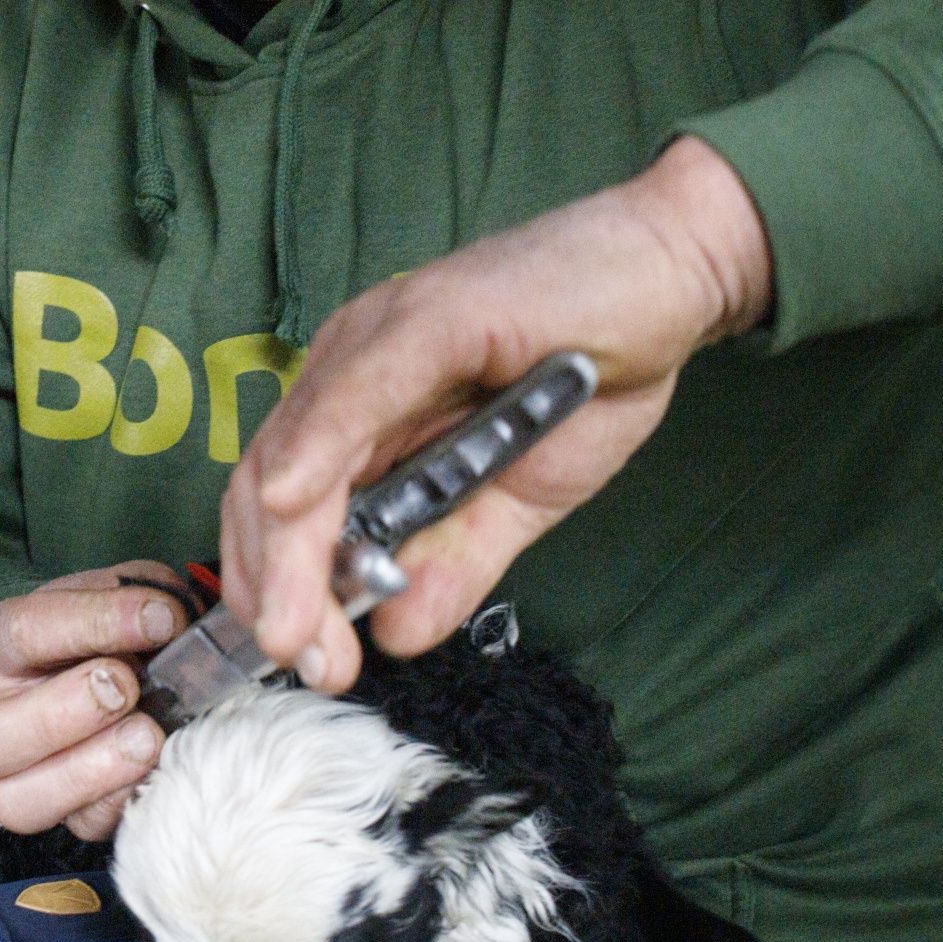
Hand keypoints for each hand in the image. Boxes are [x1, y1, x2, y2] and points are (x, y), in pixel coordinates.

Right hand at [0, 562, 192, 839]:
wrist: (120, 667)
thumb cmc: (114, 627)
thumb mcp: (122, 591)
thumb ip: (142, 594)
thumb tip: (167, 620)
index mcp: (0, 646)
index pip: (21, 633)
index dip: (91, 624)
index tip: (159, 618)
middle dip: (60, 714)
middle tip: (125, 686)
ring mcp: (23, 776)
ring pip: (17, 802)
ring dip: (86, 773)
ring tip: (146, 737)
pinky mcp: (69, 815)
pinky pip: (81, 828)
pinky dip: (120, 803)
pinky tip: (154, 769)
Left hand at [221, 136, 772, 691]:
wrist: (670, 280)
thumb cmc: (592, 375)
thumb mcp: (520, 501)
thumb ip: (457, 562)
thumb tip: (397, 636)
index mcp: (360, 411)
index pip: (281, 505)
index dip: (276, 587)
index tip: (304, 661)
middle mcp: (351, 368)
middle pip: (272, 484)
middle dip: (273, 584)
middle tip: (299, 660)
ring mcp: (384, 334)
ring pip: (301, 444)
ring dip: (288, 545)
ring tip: (293, 623)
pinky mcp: (433, 313)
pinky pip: (361, 385)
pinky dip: (319, 448)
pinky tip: (295, 502)